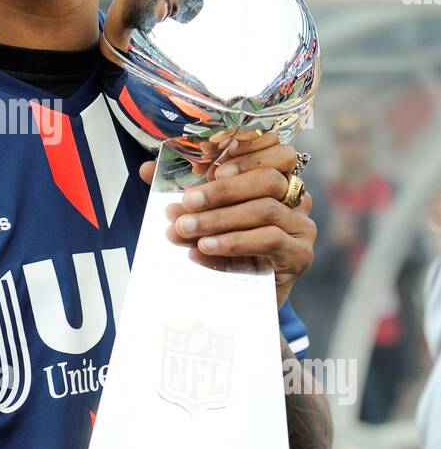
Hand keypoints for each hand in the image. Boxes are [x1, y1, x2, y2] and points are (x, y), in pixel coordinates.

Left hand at [139, 129, 315, 308]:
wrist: (242, 298)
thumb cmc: (225, 249)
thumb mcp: (203, 216)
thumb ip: (182, 192)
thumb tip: (147, 170)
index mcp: (277, 179)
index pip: (276, 150)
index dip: (248, 149)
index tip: (211, 157)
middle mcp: (296, 199)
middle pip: (268, 179)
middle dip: (222, 189)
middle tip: (186, 202)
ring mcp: (301, 227)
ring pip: (264, 209)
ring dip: (219, 219)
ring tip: (185, 229)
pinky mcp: (300, 255)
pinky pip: (268, 240)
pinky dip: (233, 242)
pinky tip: (206, 248)